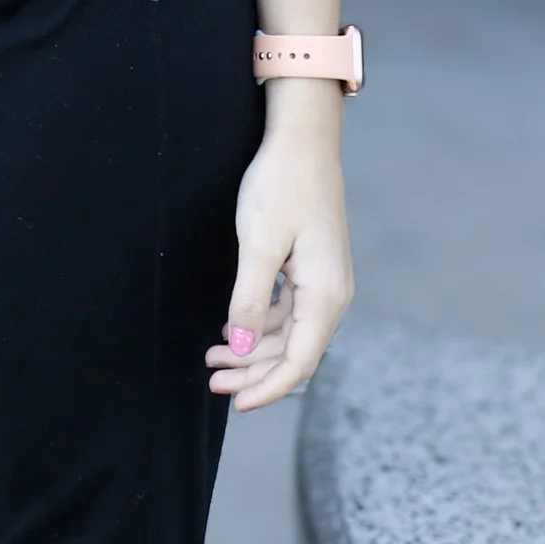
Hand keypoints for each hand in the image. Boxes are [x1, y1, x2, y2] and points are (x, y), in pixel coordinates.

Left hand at [205, 101, 351, 410]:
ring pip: (290, 334)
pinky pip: (289, 311)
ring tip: (212, 357)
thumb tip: (240, 347)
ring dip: (253, 349)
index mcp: (326, 296)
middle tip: (212, 381)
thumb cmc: (281, 185)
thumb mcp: (257, 244)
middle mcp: (332, 295)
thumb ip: (249, 300)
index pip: (299, 361)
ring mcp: (324, 281)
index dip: (268, 387)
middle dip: (254, 372)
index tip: (237, 403)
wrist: (302, 140)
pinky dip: (261, 324)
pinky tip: (233, 327)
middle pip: (295, 353)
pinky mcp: (312, 267)